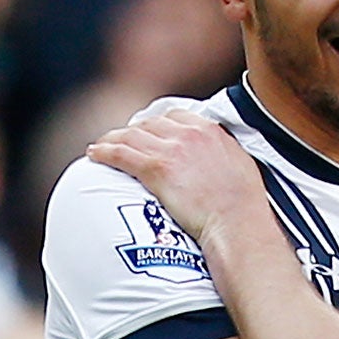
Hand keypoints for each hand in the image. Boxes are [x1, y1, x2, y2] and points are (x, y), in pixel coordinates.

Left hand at [88, 107, 263, 245]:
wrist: (236, 222)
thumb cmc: (243, 205)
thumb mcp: (241, 165)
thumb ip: (224, 152)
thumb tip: (216, 158)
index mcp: (210, 130)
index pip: (175, 116)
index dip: (158, 123)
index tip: (150, 131)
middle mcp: (189, 134)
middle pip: (150, 123)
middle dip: (134, 130)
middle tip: (123, 141)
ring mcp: (171, 149)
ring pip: (131, 135)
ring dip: (113, 139)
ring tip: (102, 146)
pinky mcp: (156, 169)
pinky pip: (121, 154)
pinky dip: (105, 152)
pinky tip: (95, 155)